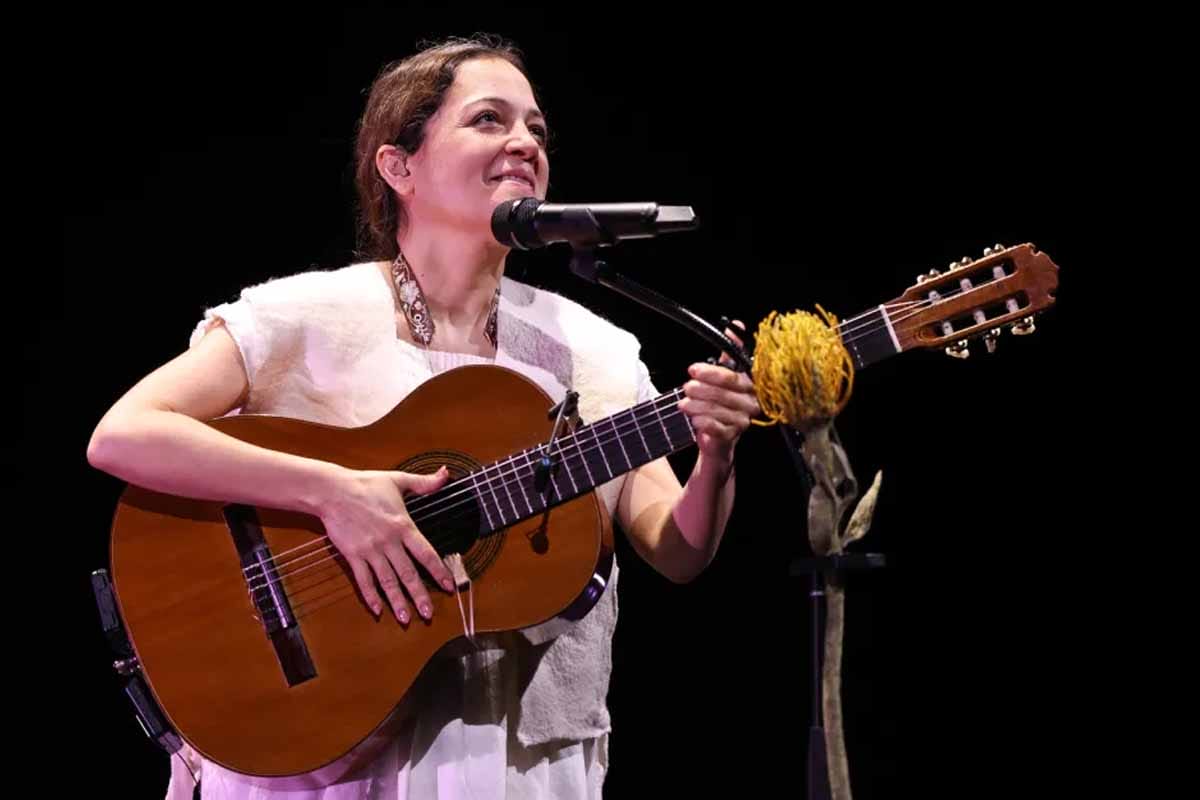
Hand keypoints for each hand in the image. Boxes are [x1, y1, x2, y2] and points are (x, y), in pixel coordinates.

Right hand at [319, 466, 454, 623]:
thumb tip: (445, 473)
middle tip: (429, 614)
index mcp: (403, 525)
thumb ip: (424, 483)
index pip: (426, 553)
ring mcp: (370, 550)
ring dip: (397, 601)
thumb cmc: (365, 484)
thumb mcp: (398, 479)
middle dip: (420, 595)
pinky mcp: (352, 555)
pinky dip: (370, 596)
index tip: (449, 586)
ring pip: (387, 581)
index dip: (439, 571)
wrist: (332, 490)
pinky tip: (378, 610)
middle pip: (408, 573)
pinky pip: (363, 580)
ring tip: (406, 619)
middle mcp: (389, 541)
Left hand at [678, 322, 759, 465]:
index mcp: (750, 384)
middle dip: (702, 389)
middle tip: (686, 387)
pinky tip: (693, 420)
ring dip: (697, 406)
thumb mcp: (723, 373)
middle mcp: (751, 401)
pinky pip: (717, 428)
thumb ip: (729, 352)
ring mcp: (743, 420)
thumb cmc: (720, 402)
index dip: (712, 372)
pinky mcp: (733, 436)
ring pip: (718, 409)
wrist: (717, 437)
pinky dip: (702, 422)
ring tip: (683, 404)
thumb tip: (736, 325)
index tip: (693, 369)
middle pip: (725, 392)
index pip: (732, 375)